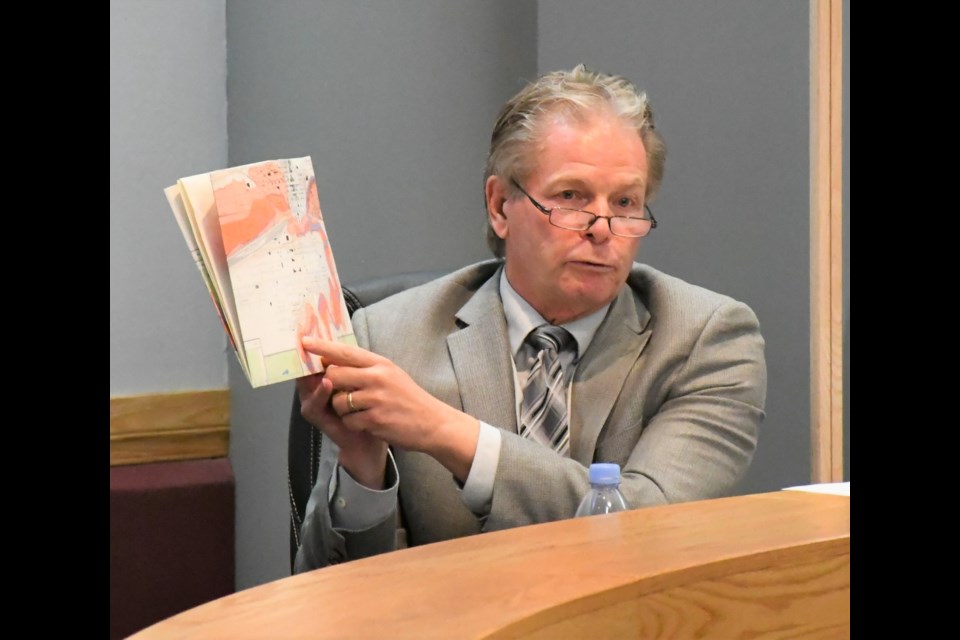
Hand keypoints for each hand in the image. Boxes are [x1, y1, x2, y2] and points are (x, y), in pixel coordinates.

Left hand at [301, 336, 479, 480]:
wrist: (432, 423)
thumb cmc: (409, 399)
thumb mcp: (391, 374)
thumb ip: (365, 368)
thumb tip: (334, 362)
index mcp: (380, 363)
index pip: (345, 351)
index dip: (322, 347)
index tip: (304, 341)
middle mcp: (377, 377)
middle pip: (333, 375)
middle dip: (331, 386)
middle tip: (343, 392)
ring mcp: (376, 399)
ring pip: (338, 401)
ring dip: (343, 409)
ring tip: (363, 411)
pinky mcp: (375, 419)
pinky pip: (348, 420)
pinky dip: (354, 424)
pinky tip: (370, 423)